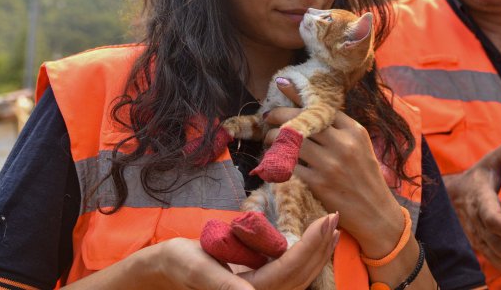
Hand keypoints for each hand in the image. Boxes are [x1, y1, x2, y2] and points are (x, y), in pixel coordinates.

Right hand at [66, 214, 338, 289]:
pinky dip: (305, 258)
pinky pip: (290, 276)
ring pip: (299, 278)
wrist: (165, 272)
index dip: (311, 246)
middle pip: (300, 276)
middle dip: (320, 247)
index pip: (289, 270)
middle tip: (335, 217)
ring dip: (317, 252)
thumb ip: (222, 283)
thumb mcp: (197, 268)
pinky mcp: (258, 287)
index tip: (325, 220)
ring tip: (332, 227)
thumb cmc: (178, 264)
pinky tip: (314, 241)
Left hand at [265, 79, 403, 257]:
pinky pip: (290, 164)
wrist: (375, 212)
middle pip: (304, 119)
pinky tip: (273, 157)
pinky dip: (278, 159)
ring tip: (269, 138)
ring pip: (292, 140)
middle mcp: (343, 144)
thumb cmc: (366, 177)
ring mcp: (330, 163)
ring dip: (274, 137)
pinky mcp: (318, 183)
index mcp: (355, 131)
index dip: (299, 96)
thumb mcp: (361, 147)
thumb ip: (339, 129)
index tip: (282, 85)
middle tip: (268, 116)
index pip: (323, 106)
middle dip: (280, 114)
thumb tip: (310, 110)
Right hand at [445, 139, 500, 272]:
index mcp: (480, 201)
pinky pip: (499, 263)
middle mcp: (477, 224)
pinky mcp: (481, 247)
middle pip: (499, 246)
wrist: (454, 195)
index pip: (492, 220)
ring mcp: (478, 239)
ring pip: (500, 259)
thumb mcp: (492, 159)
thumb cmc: (479, 176)